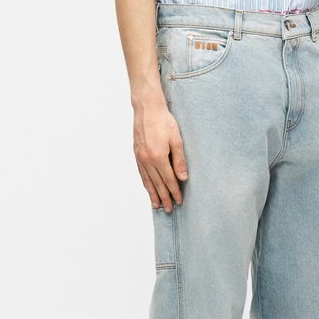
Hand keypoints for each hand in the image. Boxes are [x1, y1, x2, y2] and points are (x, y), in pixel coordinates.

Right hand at [133, 96, 187, 211]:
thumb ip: (179, 160)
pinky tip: (148, 188)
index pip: (168, 180)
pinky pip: (141, 173)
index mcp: (158, 157)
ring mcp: (140, 158)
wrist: (147, 108)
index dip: (174, 192)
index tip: (179, 201)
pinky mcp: (136, 154)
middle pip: (157, 184)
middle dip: (164, 197)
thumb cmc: (164, 121)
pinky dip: (145, 183)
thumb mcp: (176, 139)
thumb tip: (182, 178)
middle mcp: (147, 160)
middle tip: (168, 209)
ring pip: (147, 181)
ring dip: (152, 194)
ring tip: (156, 205)